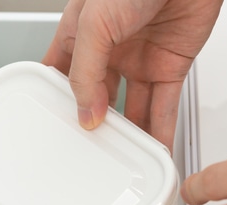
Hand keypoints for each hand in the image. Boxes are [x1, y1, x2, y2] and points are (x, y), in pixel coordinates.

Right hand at [43, 0, 222, 150]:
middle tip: (92, 151)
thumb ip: (85, 70)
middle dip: (95, 124)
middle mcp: (110, 51)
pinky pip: (163, 106)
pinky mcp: (170, 68)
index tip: (57, 129)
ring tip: (123, 160)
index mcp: (82, 34)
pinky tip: (155, 149)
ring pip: (132, 108)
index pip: (61, 74)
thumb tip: (86, 112)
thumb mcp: (95, 23)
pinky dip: (161, 130)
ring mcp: (141, 61)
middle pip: (97, 98)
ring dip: (129, 134)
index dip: (57, 100)